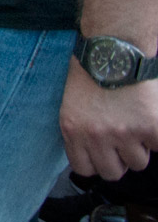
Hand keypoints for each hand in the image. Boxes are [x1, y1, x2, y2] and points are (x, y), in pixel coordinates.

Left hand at [62, 58, 157, 179]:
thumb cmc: (92, 71)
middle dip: (119, 159)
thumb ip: (81, 132)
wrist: (114, 48)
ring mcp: (124, 133)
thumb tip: (92, 157)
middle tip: (123, 139)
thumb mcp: (73, 104)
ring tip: (135, 121)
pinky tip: (149, 115)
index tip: (104, 153)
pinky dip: (156, 136)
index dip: (97, 162)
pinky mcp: (150, 127)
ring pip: (138, 162)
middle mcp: (96, 136)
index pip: (85, 169)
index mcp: (73, 130)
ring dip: (140, 146)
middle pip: (113, 172)